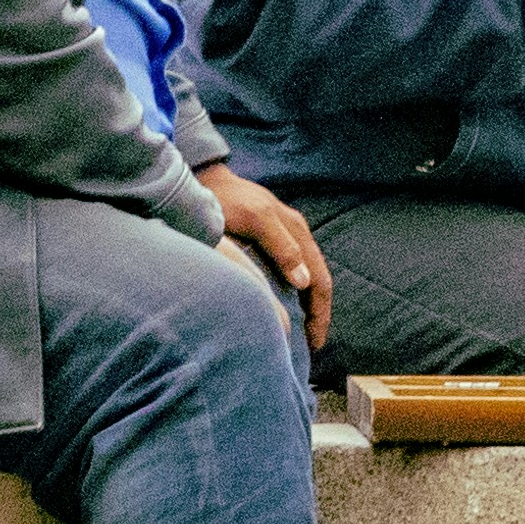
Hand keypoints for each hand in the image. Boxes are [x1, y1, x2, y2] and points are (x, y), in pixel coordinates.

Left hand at [202, 162, 326, 341]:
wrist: (204, 178)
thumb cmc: (226, 200)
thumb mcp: (255, 221)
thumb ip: (281, 248)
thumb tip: (304, 281)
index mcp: (297, 232)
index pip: (320, 281)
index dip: (320, 313)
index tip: (314, 342)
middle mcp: (296, 235)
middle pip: (318, 282)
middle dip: (317, 315)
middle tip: (311, 345)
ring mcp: (285, 236)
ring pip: (306, 277)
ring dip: (307, 305)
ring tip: (301, 332)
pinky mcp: (270, 238)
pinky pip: (292, 271)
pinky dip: (294, 293)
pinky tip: (285, 306)